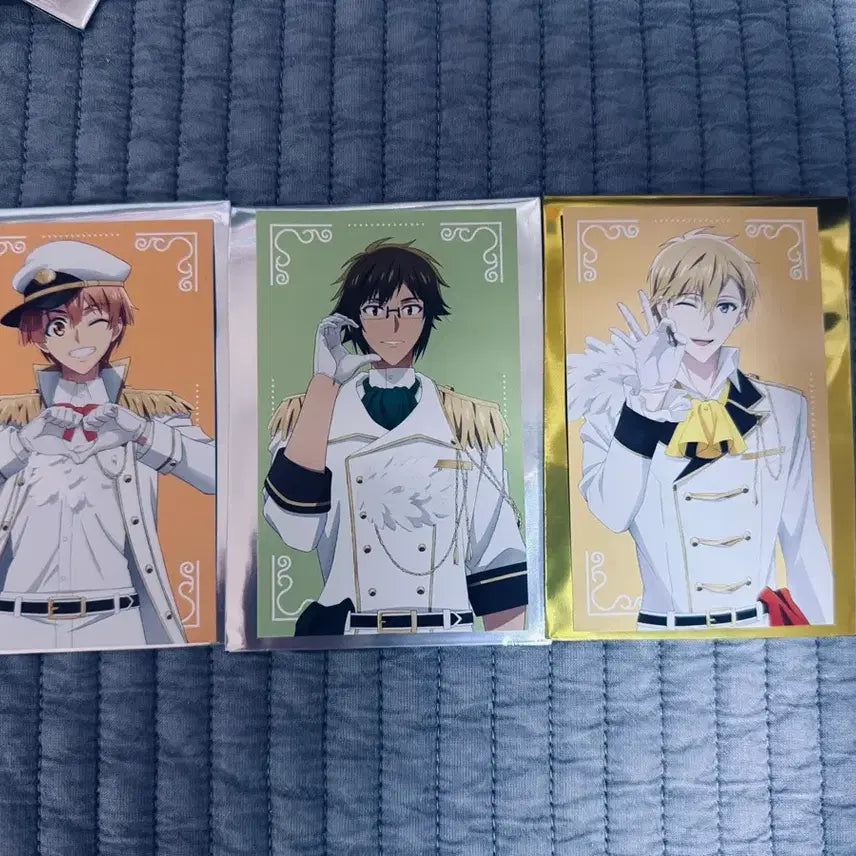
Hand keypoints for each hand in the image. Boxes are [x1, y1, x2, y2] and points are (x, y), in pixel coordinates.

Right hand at [17, 406, 82, 457]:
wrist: (31, 443)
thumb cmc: (44, 445)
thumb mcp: (60, 449)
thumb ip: (71, 454)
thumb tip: (79, 461)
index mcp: (66, 424)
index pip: (78, 416)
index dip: (77, 421)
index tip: (71, 429)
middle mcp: (61, 418)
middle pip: (73, 411)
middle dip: (71, 419)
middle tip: (64, 427)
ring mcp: (54, 415)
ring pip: (66, 409)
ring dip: (63, 417)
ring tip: (56, 424)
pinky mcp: (46, 414)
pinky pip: (55, 409)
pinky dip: (56, 415)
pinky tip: (51, 421)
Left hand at [77, 404, 147, 458]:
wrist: (133, 432)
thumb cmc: (119, 437)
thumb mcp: (101, 445)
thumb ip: (89, 450)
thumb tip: (78, 459)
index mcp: (95, 424)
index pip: (85, 422)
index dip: (91, 427)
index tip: (98, 430)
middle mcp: (99, 416)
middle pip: (88, 417)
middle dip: (96, 423)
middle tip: (104, 425)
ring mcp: (105, 411)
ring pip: (95, 413)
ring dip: (103, 419)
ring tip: (111, 421)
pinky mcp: (112, 407)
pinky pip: (104, 408)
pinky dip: (108, 414)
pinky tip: (114, 417)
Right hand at [313, 313, 380, 384]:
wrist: (332, 380)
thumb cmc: (342, 374)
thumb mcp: (358, 362)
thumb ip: (368, 358)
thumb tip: (379, 358)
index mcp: (336, 344)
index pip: (339, 327)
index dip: (346, 321)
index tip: (356, 325)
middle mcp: (329, 341)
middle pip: (332, 322)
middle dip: (340, 317)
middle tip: (349, 320)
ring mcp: (324, 341)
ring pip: (326, 323)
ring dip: (334, 318)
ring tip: (343, 320)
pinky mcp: (320, 343)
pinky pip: (321, 328)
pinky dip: (327, 322)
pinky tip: (336, 324)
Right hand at [615, 291, 686, 411]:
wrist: (660, 383)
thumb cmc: (670, 369)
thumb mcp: (679, 354)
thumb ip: (680, 342)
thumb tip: (678, 333)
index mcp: (666, 336)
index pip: (665, 321)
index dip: (666, 316)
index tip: (667, 312)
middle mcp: (654, 336)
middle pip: (648, 317)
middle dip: (644, 304)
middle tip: (640, 292)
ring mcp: (644, 343)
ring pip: (634, 326)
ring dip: (627, 315)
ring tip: (620, 304)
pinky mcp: (637, 351)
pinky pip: (627, 341)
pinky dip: (620, 336)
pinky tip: (613, 329)